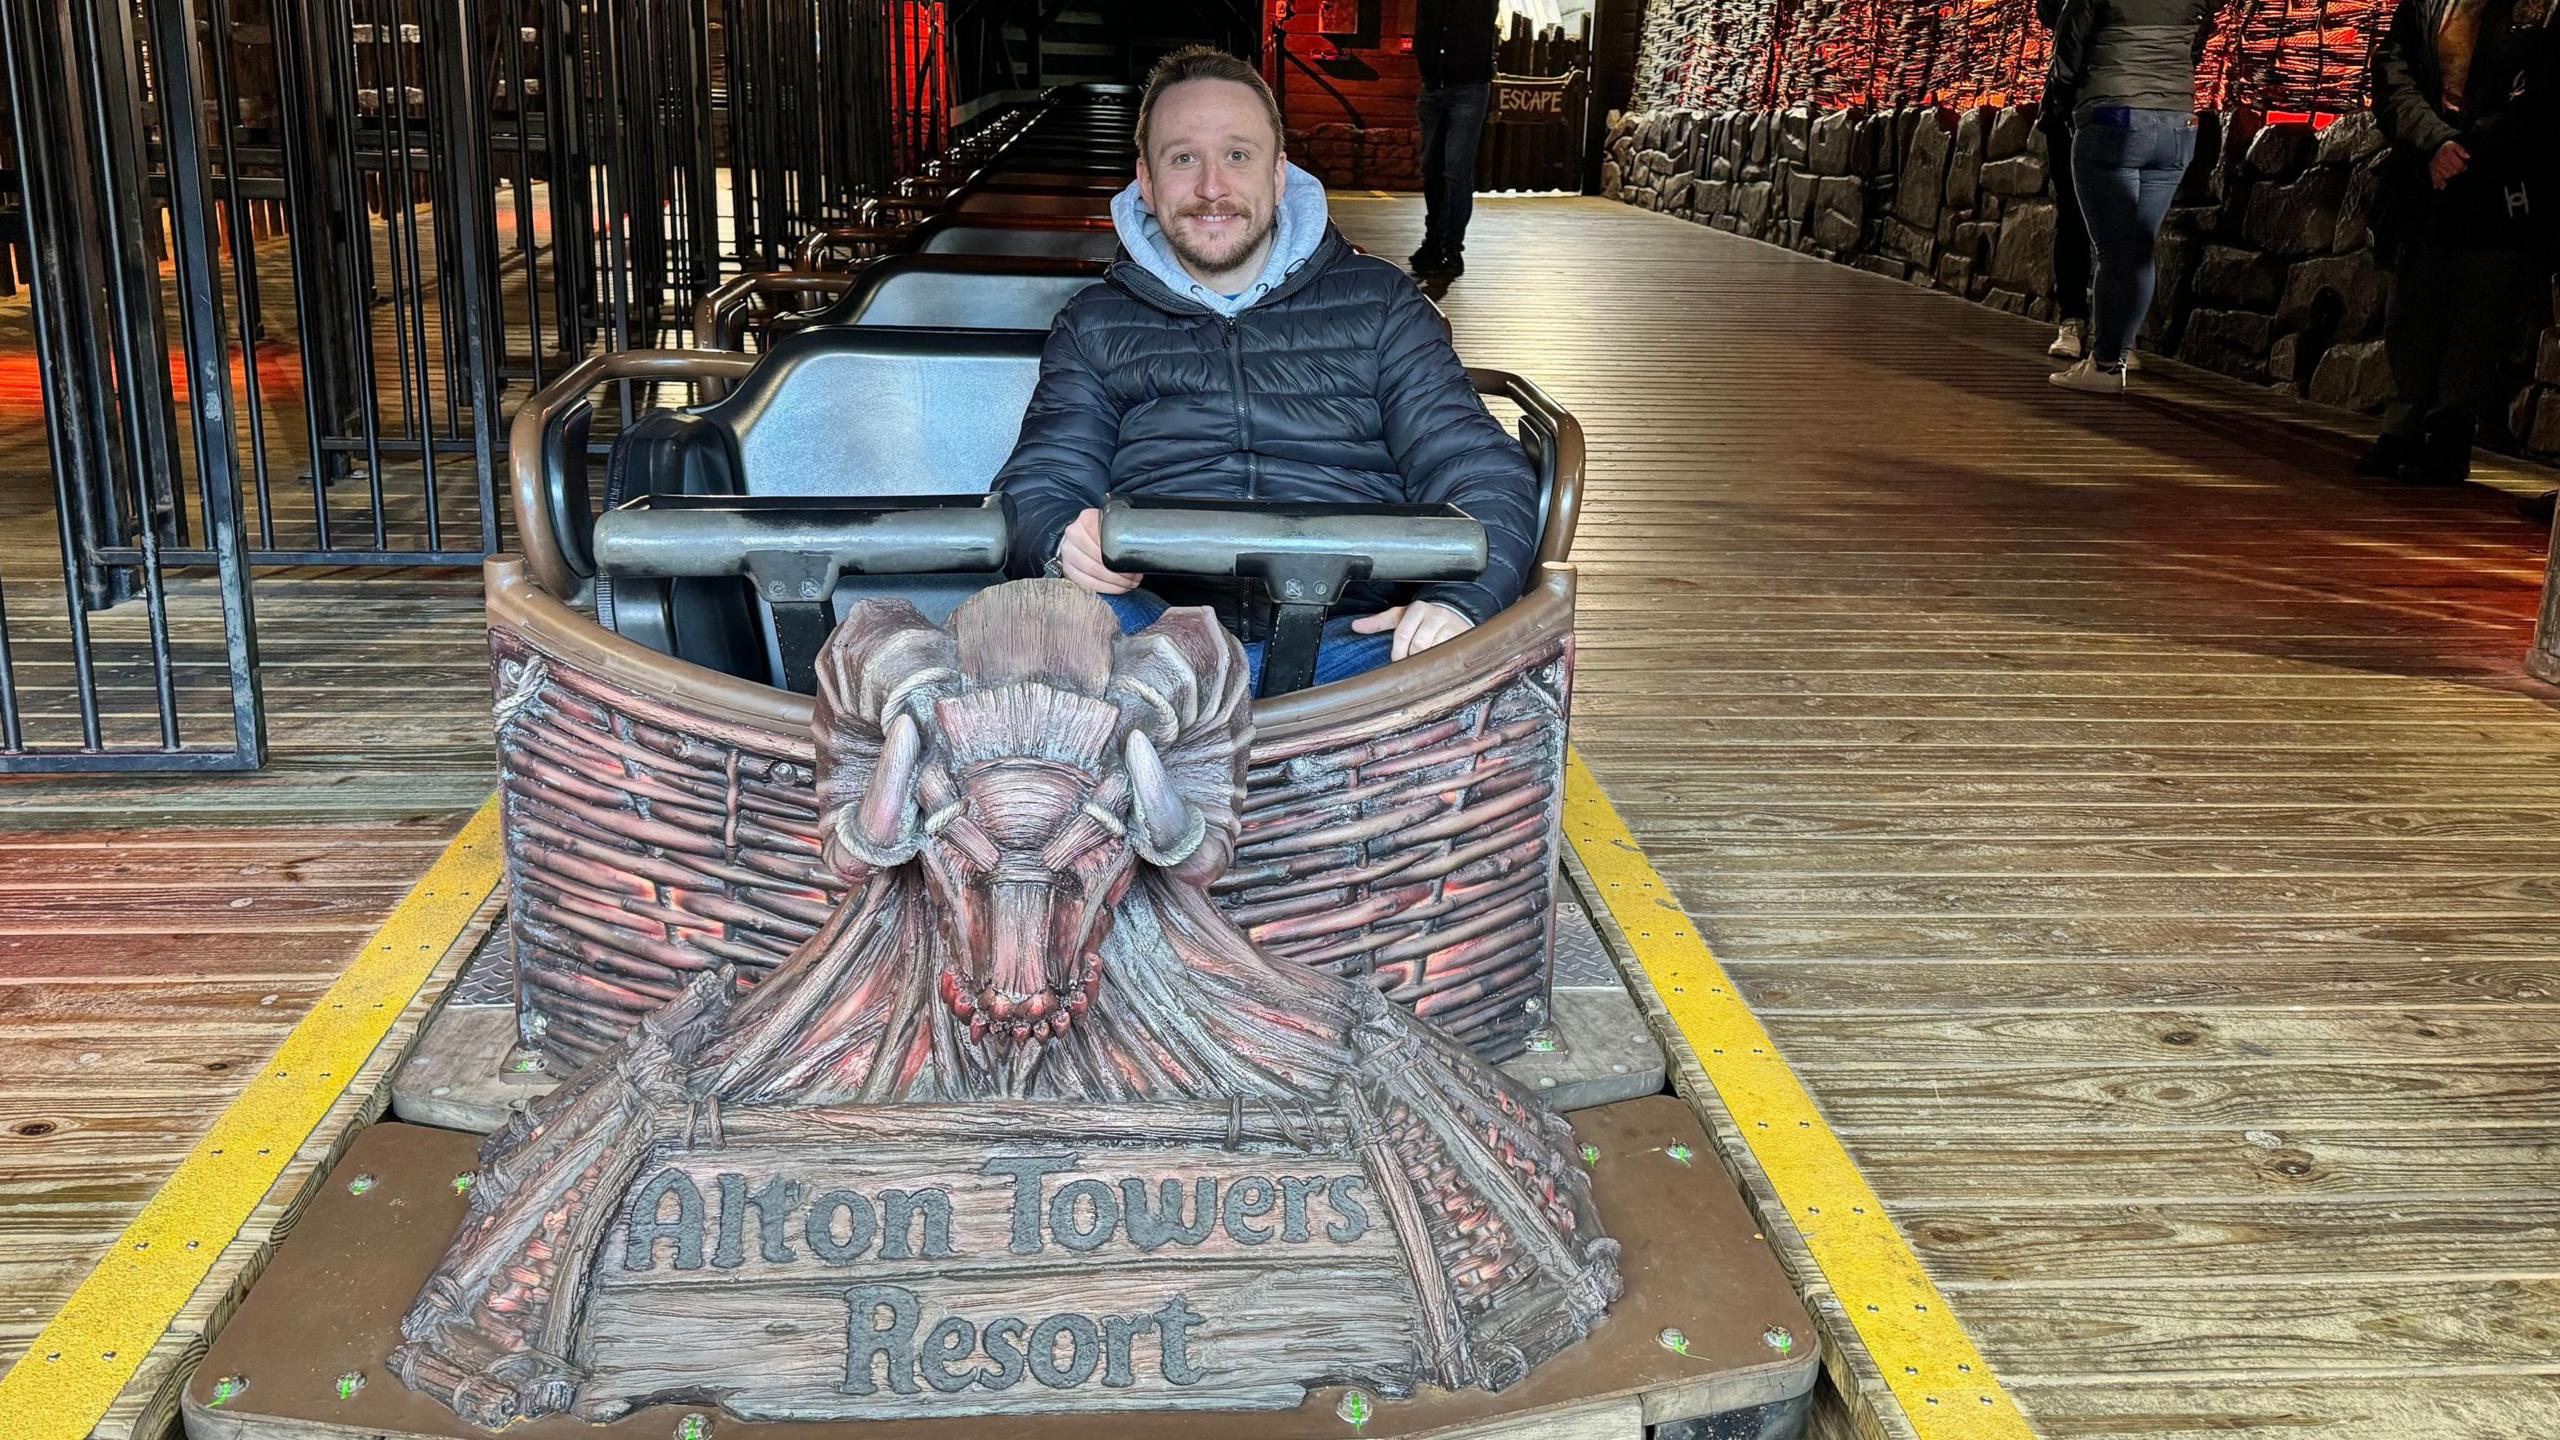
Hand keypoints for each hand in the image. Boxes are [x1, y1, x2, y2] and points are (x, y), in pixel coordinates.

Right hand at [1054, 508, 1140, 593]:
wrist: (1079, 535)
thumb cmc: (1099, 530)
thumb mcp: (1108, 523)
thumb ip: (1119, 529)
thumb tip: (1139, 546)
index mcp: (1085, 521)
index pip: (1105, 542)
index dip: (1121, 556)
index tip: (1134, 565)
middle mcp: (1072, 537)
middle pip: (1099, 560)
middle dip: (1120, 574)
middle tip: (1134, 578)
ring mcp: (1068, 554)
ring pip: (1093, 573)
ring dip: (1114, 583)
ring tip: (1128, 584)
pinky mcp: (1068, 569)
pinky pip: (1087, 583)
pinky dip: (1104, 588)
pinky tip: (1116, 588)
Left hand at [1350, 600, 1473, 661]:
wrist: (1454, 617)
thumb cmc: (1422, 620)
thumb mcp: (1401, 617)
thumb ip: (1380, 622)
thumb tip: (1355, 626)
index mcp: (1417, 608)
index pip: (1403, 633)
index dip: (1398, 652)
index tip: (1396, 662)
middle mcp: (1435, 614)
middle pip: (1418, 644)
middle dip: (1411, 659)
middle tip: (1409, 667)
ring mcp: (1451, 625)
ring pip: (1434, 650)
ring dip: (1426, 662)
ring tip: (1423, 666)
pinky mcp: (1463, 636)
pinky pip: (1449, 654)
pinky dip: (1441, 662)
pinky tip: (1438, 665)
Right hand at [2429, 140, 2470, 188]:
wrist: (2432, 149)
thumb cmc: (2444, 148)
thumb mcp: (2453, 145)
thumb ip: (2461, 150)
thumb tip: (2467, 157)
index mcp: (2447, 153)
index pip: (2459, 165)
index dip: (2463, 167)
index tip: (2463, 166)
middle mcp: (2440, 160)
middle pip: (2453, 172)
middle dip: (2456, 171)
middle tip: (2456, 169)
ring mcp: (2435, 166)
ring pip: (2446, 176)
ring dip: (2449, 175)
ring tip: (2450, 171)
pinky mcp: (2431, 171)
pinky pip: (2436, 179)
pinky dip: (2439, 183)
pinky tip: (2443, 186)